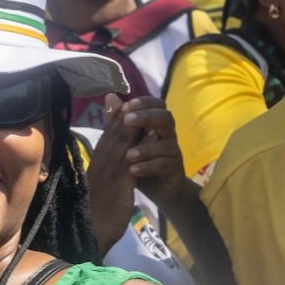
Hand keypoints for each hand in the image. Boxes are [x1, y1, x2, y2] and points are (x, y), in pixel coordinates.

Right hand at [86, 93, 139, 256]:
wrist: (92, 232)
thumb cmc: (95, 211)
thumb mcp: (102, 185)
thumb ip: (107, 167)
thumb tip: (115, 158)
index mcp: (97, 162)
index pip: (108, 135)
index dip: (117, 118)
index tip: (127, 104)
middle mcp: (101, 162)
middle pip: (115, 133)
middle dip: (127, 114)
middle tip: (140, 99)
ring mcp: (110, 172)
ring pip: (123, 141)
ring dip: (136, 124)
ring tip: (148, 109)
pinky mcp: (120, 183)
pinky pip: (133, 158)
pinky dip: (143, 145)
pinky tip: (155, 135)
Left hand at [109, 94, 193, 208]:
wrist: (158, 189)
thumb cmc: (141, 160)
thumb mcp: (127, 141)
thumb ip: (119, 121)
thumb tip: (109, 96)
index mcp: (157, 124)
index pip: (157, 105)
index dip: (145, 102)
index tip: (129, 104)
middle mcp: (168, 134)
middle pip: (166, 118)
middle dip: (147, 117)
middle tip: (128, 120)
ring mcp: (174, 151)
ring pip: (165, 143)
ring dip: (146, 148)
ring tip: (128, 155)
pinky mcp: (175, 169)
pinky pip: (164, 164)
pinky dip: (148, 166)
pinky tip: (133, 170)